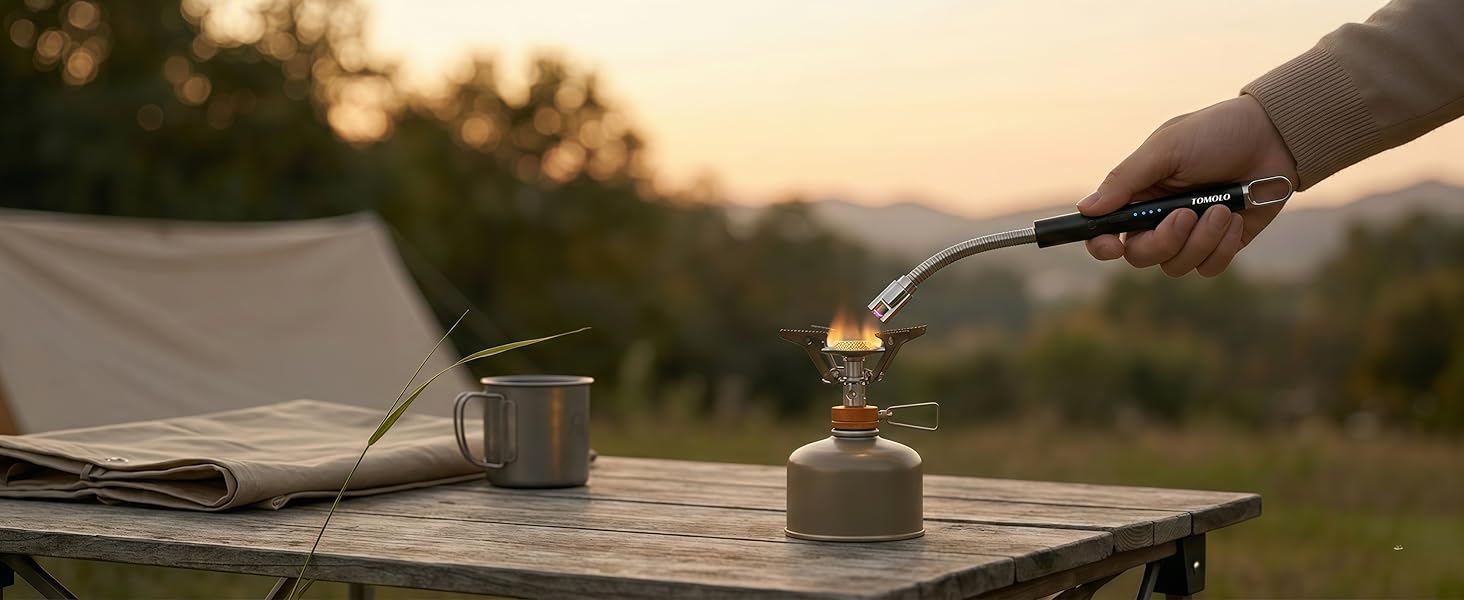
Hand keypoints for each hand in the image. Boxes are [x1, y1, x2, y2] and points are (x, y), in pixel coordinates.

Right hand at [1078, 95, 1298, 276]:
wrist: (1274, 138)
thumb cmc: (1216, 134)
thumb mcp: (1166, 149)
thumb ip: (1125, 179)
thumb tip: (1086, 208)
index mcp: (1139, 194)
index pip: (1106, 231)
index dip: (1103, 244)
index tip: (1112, 246)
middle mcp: (1159, 219)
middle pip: (1141, 256)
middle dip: (1164, 241)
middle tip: (1187, 215)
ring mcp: (1191, 235)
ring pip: (1176, 265)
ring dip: (1201, 239)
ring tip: (1224, 208)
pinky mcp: (1221, 245)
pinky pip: (1209, 267)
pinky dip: (1223, 247)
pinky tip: (1236, 218)